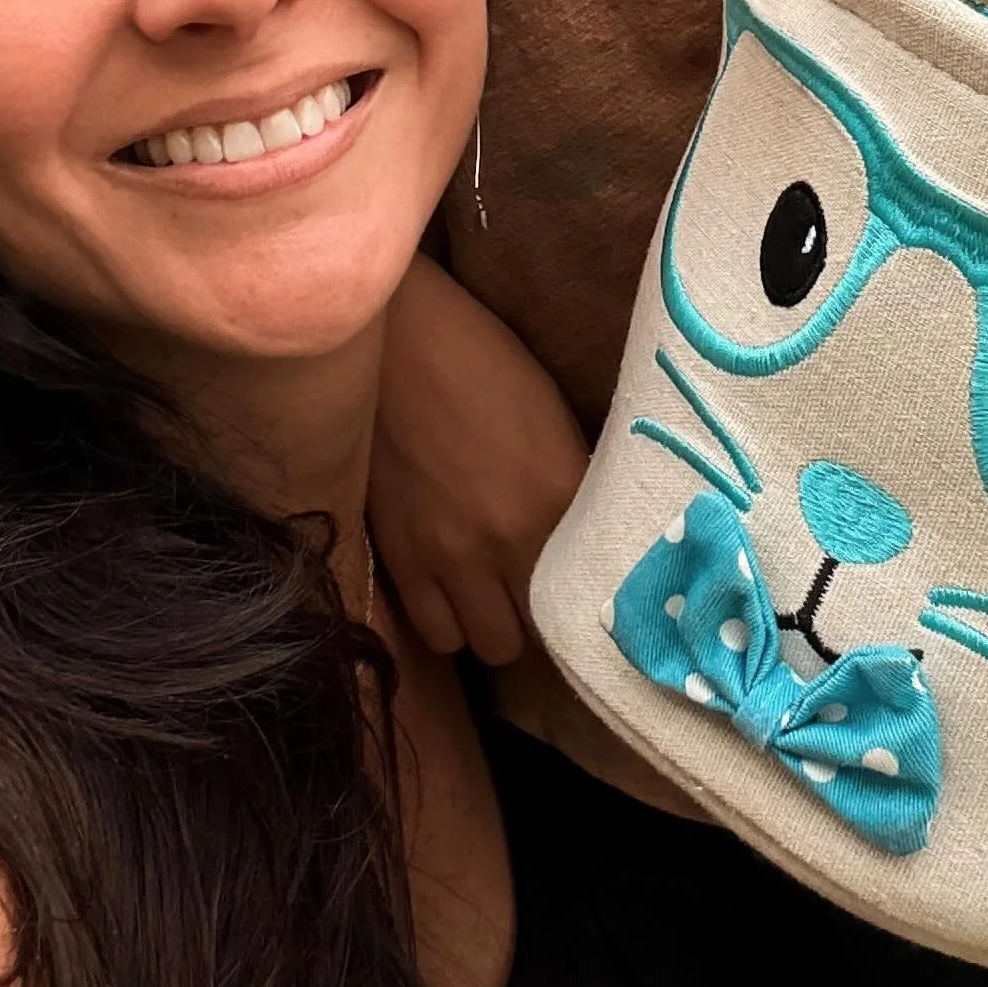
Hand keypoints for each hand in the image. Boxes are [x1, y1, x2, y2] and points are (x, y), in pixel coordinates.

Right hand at [369, 254, 590, 663]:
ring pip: (489, 646)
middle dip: (543, 614)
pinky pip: (434, 633)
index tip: (589, 589)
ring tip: (492, 589)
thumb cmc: (482, 361)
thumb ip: (573, 490)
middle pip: (543, 632)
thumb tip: (590, 537)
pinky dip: (446, 618)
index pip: (594, 591)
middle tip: (537, 583)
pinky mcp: (400, 559)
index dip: (591, 595)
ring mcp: (450, 557)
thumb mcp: (553, 418)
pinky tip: (449, 586)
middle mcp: (510, 541)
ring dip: (494, 622)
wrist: (393, 340)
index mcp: (561, 497)